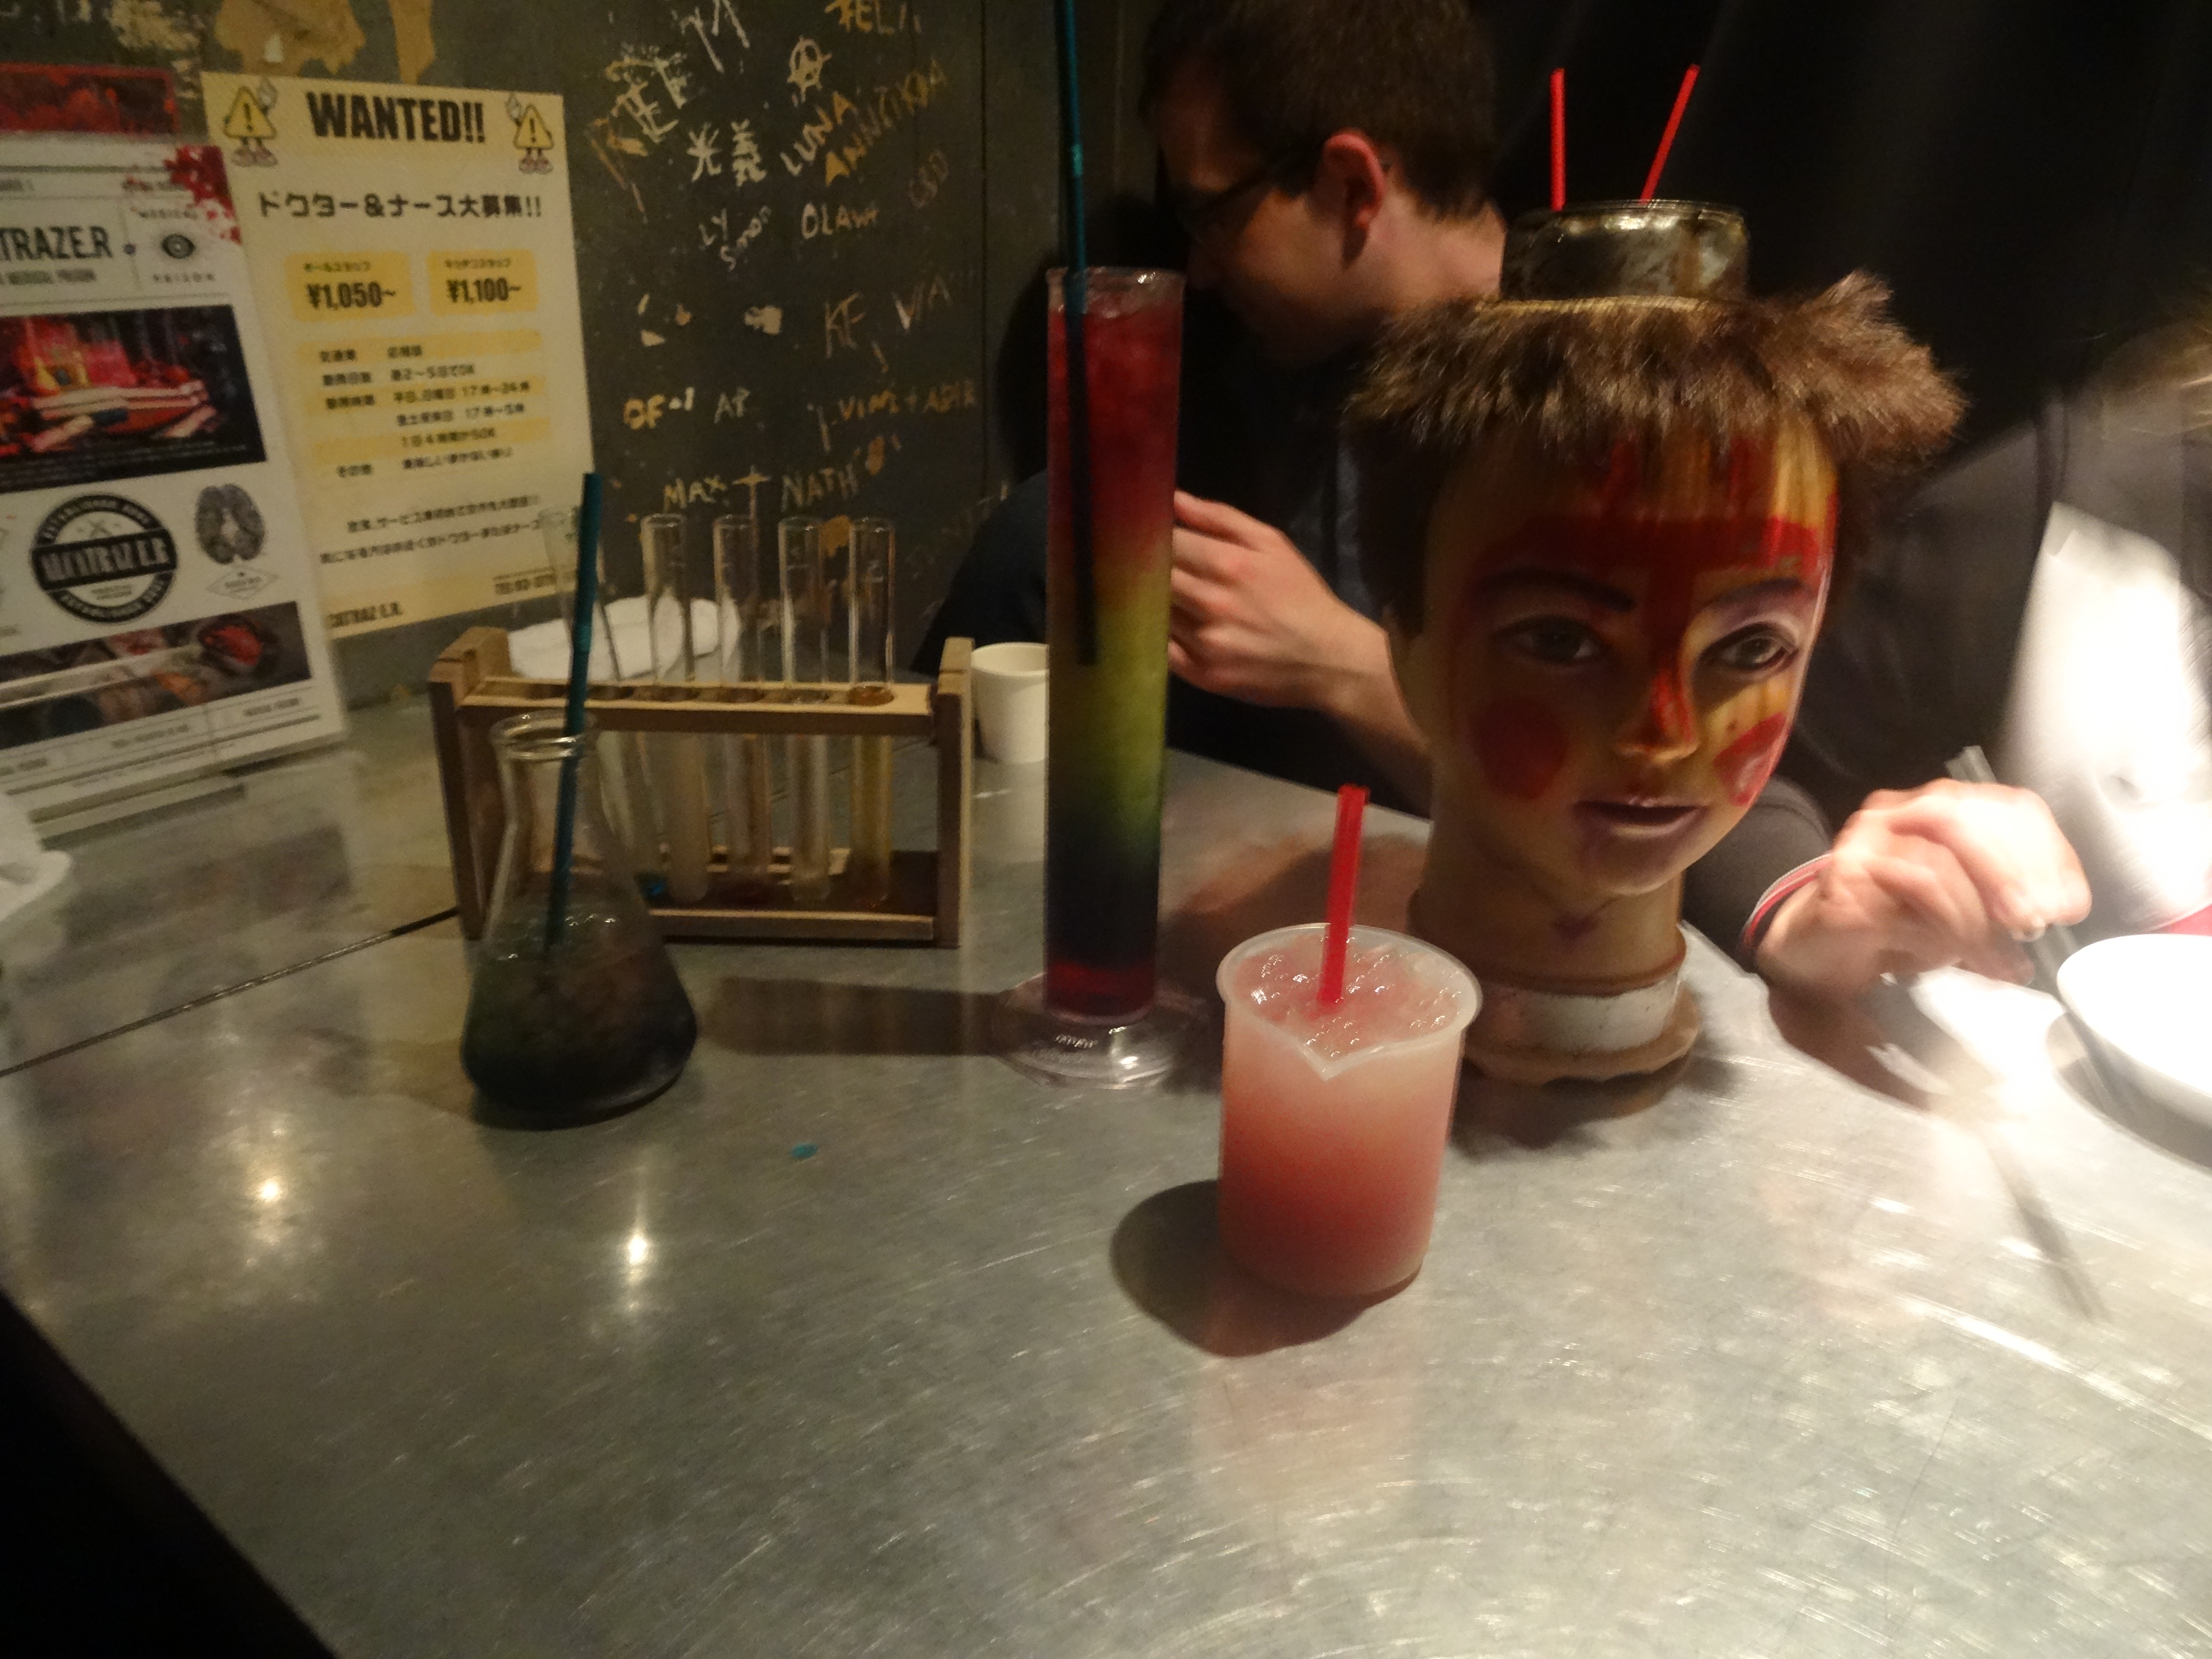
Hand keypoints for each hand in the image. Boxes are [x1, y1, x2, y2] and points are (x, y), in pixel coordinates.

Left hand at [1168, 491, 1378, 711]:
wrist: (1328, 658)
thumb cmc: (1300, 594)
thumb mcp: (1272, 544)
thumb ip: (1220, 518)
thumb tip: (1173, 499)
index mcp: (1229, 565)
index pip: (1168, 543)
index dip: (1153, 537)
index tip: (1149, 537)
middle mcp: (1212, 604)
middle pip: (1155, 577)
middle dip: (1148, 568)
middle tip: (1149, 566)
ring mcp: (1205, 643)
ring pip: (1156, 612)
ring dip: (1154, 602)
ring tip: (1163, 596)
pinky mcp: (1202, 675)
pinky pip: (1162, 648)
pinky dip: (1160, 635)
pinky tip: (1170, 626)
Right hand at [1757, 779, 2090, 1002]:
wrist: (1817, 945)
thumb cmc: (1898, 924)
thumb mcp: (1966, 906)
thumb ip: (2006, 898)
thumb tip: (2059, 909)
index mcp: (1942, 807)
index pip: (2009, 807)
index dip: (2048, 853)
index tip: (2070, 904)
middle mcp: (1901, 812)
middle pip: (1968, 821)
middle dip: (2013, 875)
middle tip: (2037, 923)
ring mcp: (1866, 841)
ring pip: (1938, 860)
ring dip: (1977, 915)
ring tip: (2000, 958)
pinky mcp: (1843, 879)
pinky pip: (1901, 899)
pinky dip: (1937, 929)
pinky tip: (1954, 955)